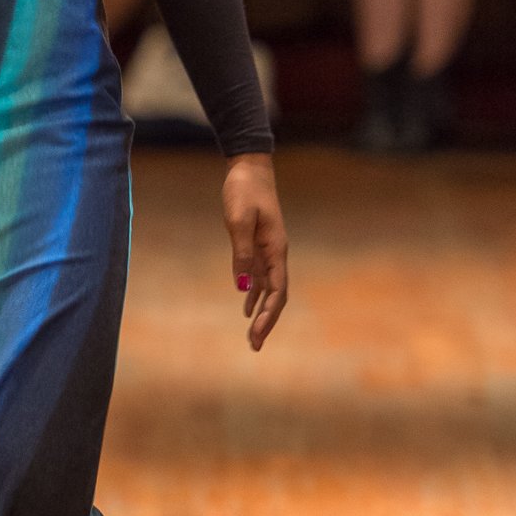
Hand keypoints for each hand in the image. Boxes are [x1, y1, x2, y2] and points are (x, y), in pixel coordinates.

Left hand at [222, 154, 287, 350]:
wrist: (248, 168)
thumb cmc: (243, 191)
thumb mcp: (238, 220)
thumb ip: (241, 253)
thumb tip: (242, 286)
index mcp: (275, 249)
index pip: (277, 290)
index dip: (269, 314)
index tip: (258, 334)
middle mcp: (276, 254)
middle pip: (276, 295)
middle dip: (267, 322)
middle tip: (255, 347)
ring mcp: (268, 250)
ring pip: (269, 289)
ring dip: (262, 313)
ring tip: (253, 337)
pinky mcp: (258, 245)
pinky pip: (259, 276)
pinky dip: (255, 294)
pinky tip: (247, 307)